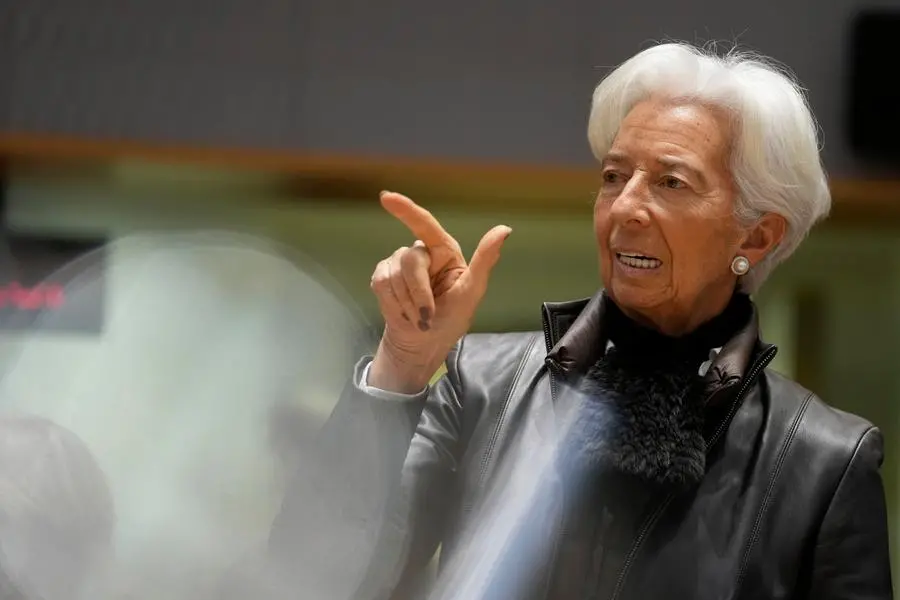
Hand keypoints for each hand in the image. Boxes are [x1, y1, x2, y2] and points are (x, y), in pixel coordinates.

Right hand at [368, 191, 511, 392]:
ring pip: (394, 275)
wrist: (423, 344)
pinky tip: (403, 314)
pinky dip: (393, 305)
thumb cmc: (451, 319)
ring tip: (418, 317)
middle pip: (410, 261)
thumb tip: (504, 228)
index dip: (406, 210)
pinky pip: (381, 285)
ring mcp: (398, 264)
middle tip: (427, 316)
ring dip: (407, 305)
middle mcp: (421, 253)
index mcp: (444, 251)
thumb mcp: (472, 293)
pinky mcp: (382, 277)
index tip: (386, 198)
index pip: (425, 224)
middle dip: (419, 293)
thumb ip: (485, 260)